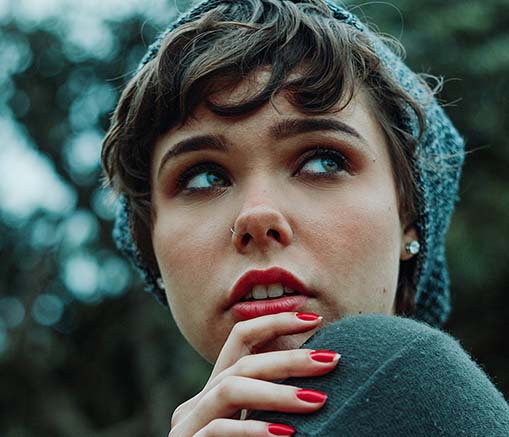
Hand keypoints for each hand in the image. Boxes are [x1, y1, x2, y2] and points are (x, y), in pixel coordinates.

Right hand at [169, 312, 339, 435]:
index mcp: (218, 389)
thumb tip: (323, 374)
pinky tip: (289, 435)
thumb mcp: (266, 426)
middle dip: (290, 357)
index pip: (241, 338)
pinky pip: (220, 429)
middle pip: (243, 362)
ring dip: (278, 392)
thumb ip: (278, 403)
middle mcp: (199, 401)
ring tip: (318, 400)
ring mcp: (189, 424)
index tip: (314, 318)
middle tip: (332, 359)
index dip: (275, 321)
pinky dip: (255, 430)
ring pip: (230, 387)